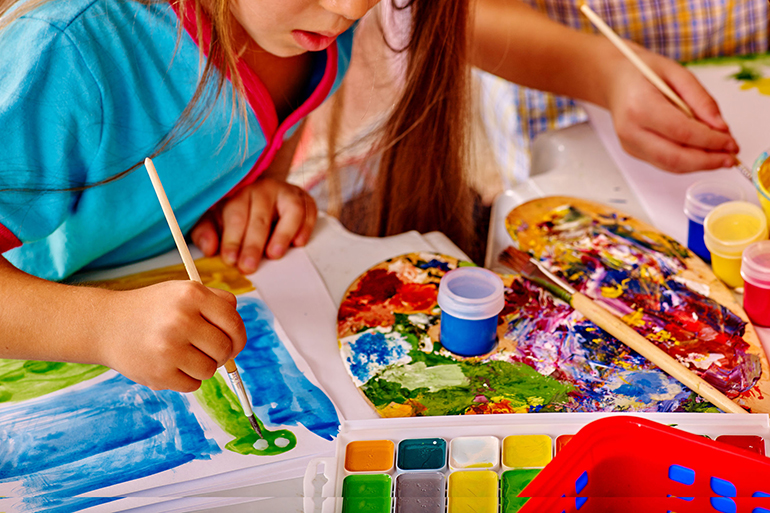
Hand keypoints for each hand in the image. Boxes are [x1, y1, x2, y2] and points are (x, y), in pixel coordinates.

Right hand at [99, 281, 246, 391]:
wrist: (105, 325)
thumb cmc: (152, 308)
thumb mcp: (183, 291)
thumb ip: (217, 301)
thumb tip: (239, 325)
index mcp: (192, 295)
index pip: (233, 322)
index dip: (238, 336)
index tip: (234, 342)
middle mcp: (181, 320)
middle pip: (225, 349)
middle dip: (221, 354)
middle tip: (208, 351)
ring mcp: (169, 348)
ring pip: (210, 369)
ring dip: (202, 366)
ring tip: (184, 355)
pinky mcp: (159, 373)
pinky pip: (193, 385)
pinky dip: (187, 379)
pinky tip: (171, 365)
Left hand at [191, 178, 316, 273]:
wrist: (267, 194)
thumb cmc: (241, 213)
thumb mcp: (217, 219)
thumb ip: (206, 233)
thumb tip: (208, 248)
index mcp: (240, 194)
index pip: (236, 216)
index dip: (232, 240)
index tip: (230, 260)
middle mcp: (264, 190)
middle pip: (260, 218)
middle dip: (253, 245)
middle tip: (249, 266)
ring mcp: (287, 193)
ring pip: (290, 210)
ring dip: (283, 234)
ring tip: (275, 254)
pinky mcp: (306, 200)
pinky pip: (309, 211)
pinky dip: (306, 227)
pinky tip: (298, 243)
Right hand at [604, 44, 738, 172]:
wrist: (615, 81)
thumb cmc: (644, 72)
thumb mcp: (677, 73)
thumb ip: (701, 99)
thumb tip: (721, 128)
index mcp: (640, 106)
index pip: (681, 132)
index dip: (710, 141)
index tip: (732, 142)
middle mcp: (630, 130)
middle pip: (674, 157)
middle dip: (706, 161)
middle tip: (729, 158)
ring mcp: (629, 144)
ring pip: (669, 165)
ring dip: (698, 164)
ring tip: (720, 158)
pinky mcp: (633, 151)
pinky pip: (664, 162)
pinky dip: (686, 161)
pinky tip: (701, 153)